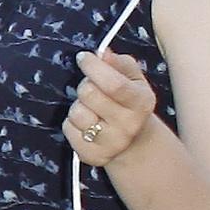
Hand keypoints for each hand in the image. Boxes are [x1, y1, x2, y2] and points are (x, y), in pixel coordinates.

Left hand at [65, 48, 166, 170]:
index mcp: (142, 102)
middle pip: (89, 94)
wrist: (133, 142)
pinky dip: (71, 123)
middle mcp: (129, 125)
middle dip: (86, 84)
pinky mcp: (93, 156)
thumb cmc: (129, 102)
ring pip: (76, 112)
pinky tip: (86, 124)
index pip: (113, 83)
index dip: (93, 67)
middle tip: (92, 87)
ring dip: (78, 105)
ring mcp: (112, 144)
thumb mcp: (133, 79)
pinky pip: (68, 129)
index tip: (83, 58)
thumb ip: (119, 63)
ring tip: (91, 108)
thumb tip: (102, 53)